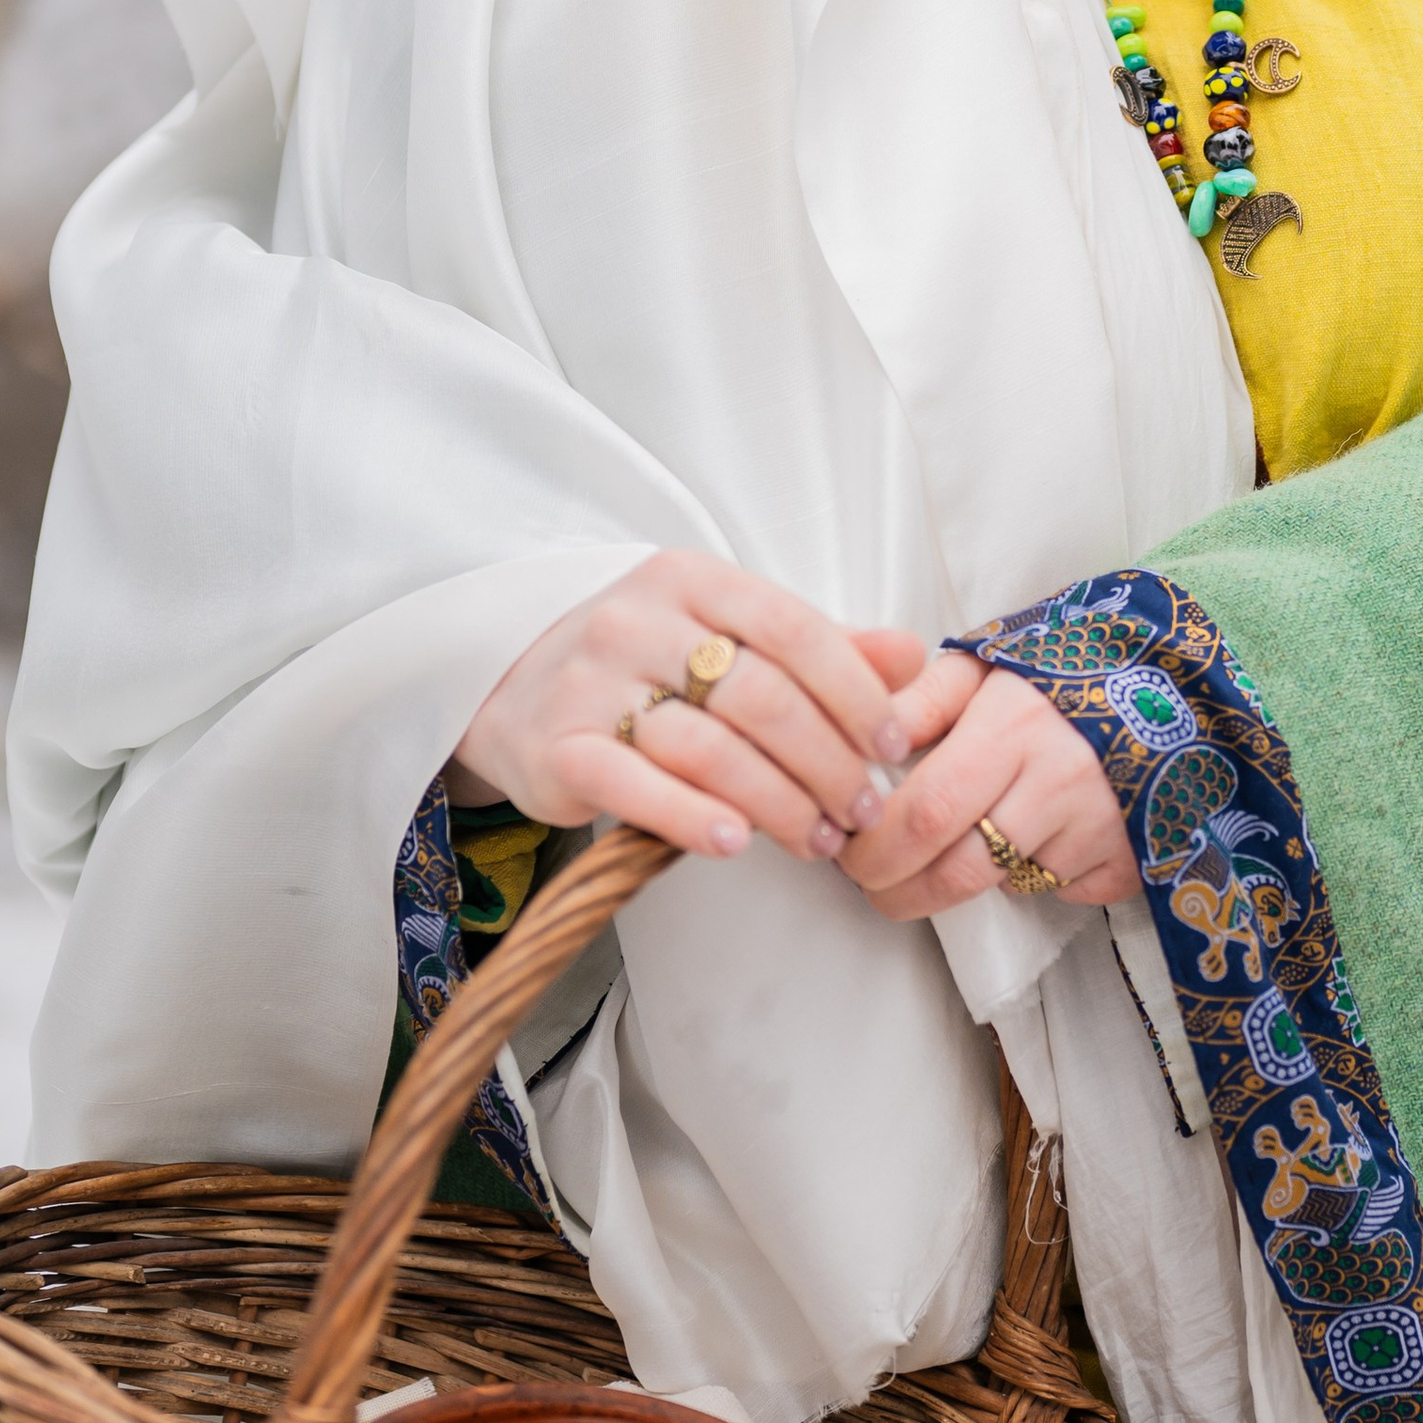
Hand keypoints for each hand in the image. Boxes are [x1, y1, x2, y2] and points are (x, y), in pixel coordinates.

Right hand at [451, 550, 926, 865]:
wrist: (507, 688)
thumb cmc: (641, 665)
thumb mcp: (725, 635)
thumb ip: (819, 646)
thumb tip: (915, 655)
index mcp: (691, 579)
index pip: (794, 630)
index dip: (856, 694)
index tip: (893, 747)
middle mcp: (637, 619)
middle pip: (761, 697)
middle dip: (829, 764)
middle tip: (864, 812)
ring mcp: (591, 682)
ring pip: (710, 748)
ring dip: (780, 804)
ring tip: (820, 841)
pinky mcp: (557, 747)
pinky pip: (638, 787)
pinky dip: (696, 819)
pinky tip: (739, 844)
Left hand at [836, 655, 1136, 918]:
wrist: (1171, 686)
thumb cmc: (1061, 675)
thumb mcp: (985, 667)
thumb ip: (917, 704)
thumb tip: (859, 751)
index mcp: (1013, 726)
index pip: (925, 811)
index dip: (875, 848)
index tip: (849, 852)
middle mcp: (1058, 782)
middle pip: (958, 871)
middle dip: (897, 891)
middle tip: (873, 884)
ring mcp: (1099, 829)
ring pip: (1004, 886)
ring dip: (963, 882)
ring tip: (950, 850)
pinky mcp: (1129, 861)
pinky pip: (1059, 890)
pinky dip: (1034, 876)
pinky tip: (1035, 837)